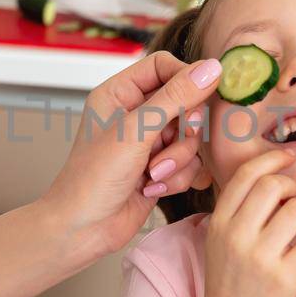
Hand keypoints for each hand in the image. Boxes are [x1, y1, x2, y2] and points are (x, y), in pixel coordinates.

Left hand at [41, 51, 221, 255]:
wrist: (83, 230)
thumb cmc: (92, 179)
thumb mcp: (135, 132)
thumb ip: (175, 98)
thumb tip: (212, 68)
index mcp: (119, 93)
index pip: (164, 66)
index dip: (186, 79)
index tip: (203, 97)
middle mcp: (135, 114)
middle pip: (185, 103)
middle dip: (183, 130)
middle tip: (173, 144)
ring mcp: (148, 142)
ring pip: (190, 137)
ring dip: (178, 159)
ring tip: (153, 175)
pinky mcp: (160, 168)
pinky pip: (189, 163)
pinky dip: (178, 177)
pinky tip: (153, 189)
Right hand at [200, 148, 295, 296]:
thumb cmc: (230, 274)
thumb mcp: (220, 237)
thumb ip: (238, 206)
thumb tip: (271, 171)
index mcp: (219, 221)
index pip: (247, 175)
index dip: (272, 159)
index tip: (288, 155)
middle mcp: (236, 236)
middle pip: (273, 185)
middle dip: (291, 185)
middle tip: (294, 198)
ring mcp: (260, 258)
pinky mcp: (285, 278)